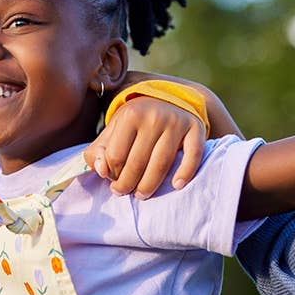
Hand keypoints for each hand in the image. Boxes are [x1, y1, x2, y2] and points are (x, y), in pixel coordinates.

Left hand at [84, 98, 204, 196]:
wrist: (167, 100)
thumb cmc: (135, 123)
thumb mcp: (113, 131)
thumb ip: (98, 152)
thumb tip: (101, 171)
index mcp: (130, 115)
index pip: (116, 156)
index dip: (112, 174)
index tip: (113, 181)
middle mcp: (154, 116)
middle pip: (138, 162)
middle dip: (128, 184)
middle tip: (125, 192)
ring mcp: (176, 122)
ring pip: (162, 164)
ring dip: (150, 185)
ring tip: (142, 194)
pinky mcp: (196, 128)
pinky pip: (193, 155)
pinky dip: (185, 173)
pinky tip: (177, 185)